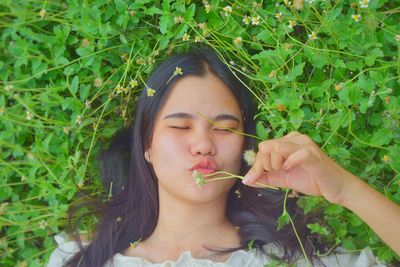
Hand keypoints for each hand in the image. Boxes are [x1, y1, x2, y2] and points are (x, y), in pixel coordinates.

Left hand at [242, 131, 358, 204]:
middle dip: (264, 164)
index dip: (256, 165)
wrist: (336, 188)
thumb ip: (265, 177)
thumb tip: (246, 180)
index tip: (254, 179)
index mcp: (288, 141)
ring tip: (284, 171)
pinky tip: (291, 169)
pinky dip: (289, 163)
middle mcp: (296, 138)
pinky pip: (297, 154)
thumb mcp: (283, 178)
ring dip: (275, 164)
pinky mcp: (314, 155)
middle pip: (266, 146)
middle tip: (276, 173)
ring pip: (277, 147)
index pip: (263, 148)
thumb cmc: (311, 180)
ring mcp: (306, 145)